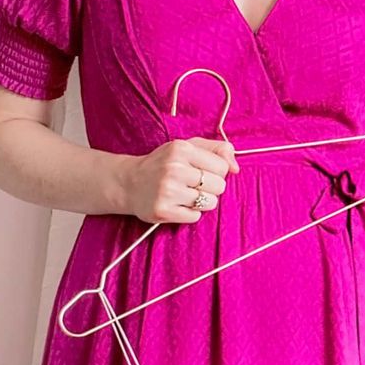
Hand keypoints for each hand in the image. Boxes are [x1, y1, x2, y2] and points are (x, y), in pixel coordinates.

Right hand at [117, 135, 239, 225]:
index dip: (216, 172)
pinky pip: (195, 217)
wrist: (128, 182)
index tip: (201, 171)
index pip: (222, 167)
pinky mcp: (162, 211)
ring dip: (202, 201)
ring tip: (185, 194)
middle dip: (211, 187)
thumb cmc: (164, 163)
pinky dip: (189, 213)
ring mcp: (167, 191)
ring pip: (210, 203)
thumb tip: (236, 168)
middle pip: (219, 186)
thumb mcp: (188, 147)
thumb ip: (217, 150)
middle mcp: (174, 169)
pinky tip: (177, 204)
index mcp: (181, 149)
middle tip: (193, 185)